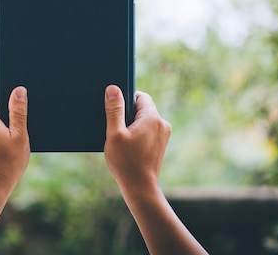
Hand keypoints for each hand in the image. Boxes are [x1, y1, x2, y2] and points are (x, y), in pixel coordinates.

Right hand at [103, 85, 207, 254]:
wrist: (140, 188)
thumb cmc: (126, 162)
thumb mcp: (115, 134)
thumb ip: (114, 110)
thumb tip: (113, 88)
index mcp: (153, 118)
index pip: (140, 96)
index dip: (126, 98)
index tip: (114, 107)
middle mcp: (162, 124)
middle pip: (142, 108)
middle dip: (127, 112)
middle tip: (113, 124)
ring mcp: (163, 135)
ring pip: (144, 120)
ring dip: (131, 124)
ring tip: (119, 137)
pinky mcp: (161, 144)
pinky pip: (147, 130)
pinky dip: (137, 133)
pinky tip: (126, 145)